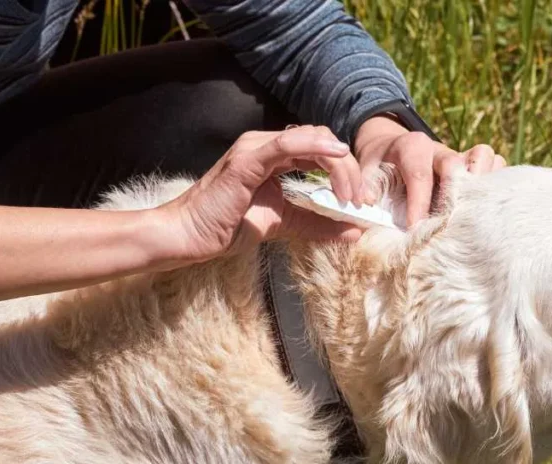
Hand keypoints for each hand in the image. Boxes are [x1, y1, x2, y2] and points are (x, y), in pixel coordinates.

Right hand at [155, 126, 363, 266]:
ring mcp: (254, 148)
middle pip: (322, 141)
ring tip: (350, 196)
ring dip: (339, 166)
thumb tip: (355, 231)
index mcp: (274, 156)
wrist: (189, 236)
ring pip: (311, 139)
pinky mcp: (245, 160)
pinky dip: (315, 147)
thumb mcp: (285, 224)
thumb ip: (318, 224)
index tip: (361, 201)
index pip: (321, 149)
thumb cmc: (228, 226)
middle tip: (361, 200)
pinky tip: (336, 156)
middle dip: (349, 169)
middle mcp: (265, 145)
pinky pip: (285, 145)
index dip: (347, 170)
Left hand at [353, 116, 505, 225]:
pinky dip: (496, 182)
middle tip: (448, 222)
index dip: (419, 203)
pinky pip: (496, 164)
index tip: (415, 228)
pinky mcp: (473, 165)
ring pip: (483, 156)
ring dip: (483, 182)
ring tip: (476, 209)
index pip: (419, 174)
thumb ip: (365, 186)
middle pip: (455, 163)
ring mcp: (460, 155)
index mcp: (411, 147)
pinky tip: (487, 206)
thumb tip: (365, 204)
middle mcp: (439, 149)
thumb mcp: (365, 171)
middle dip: (453, 194)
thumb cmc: (379, 165)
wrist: (391, 148)